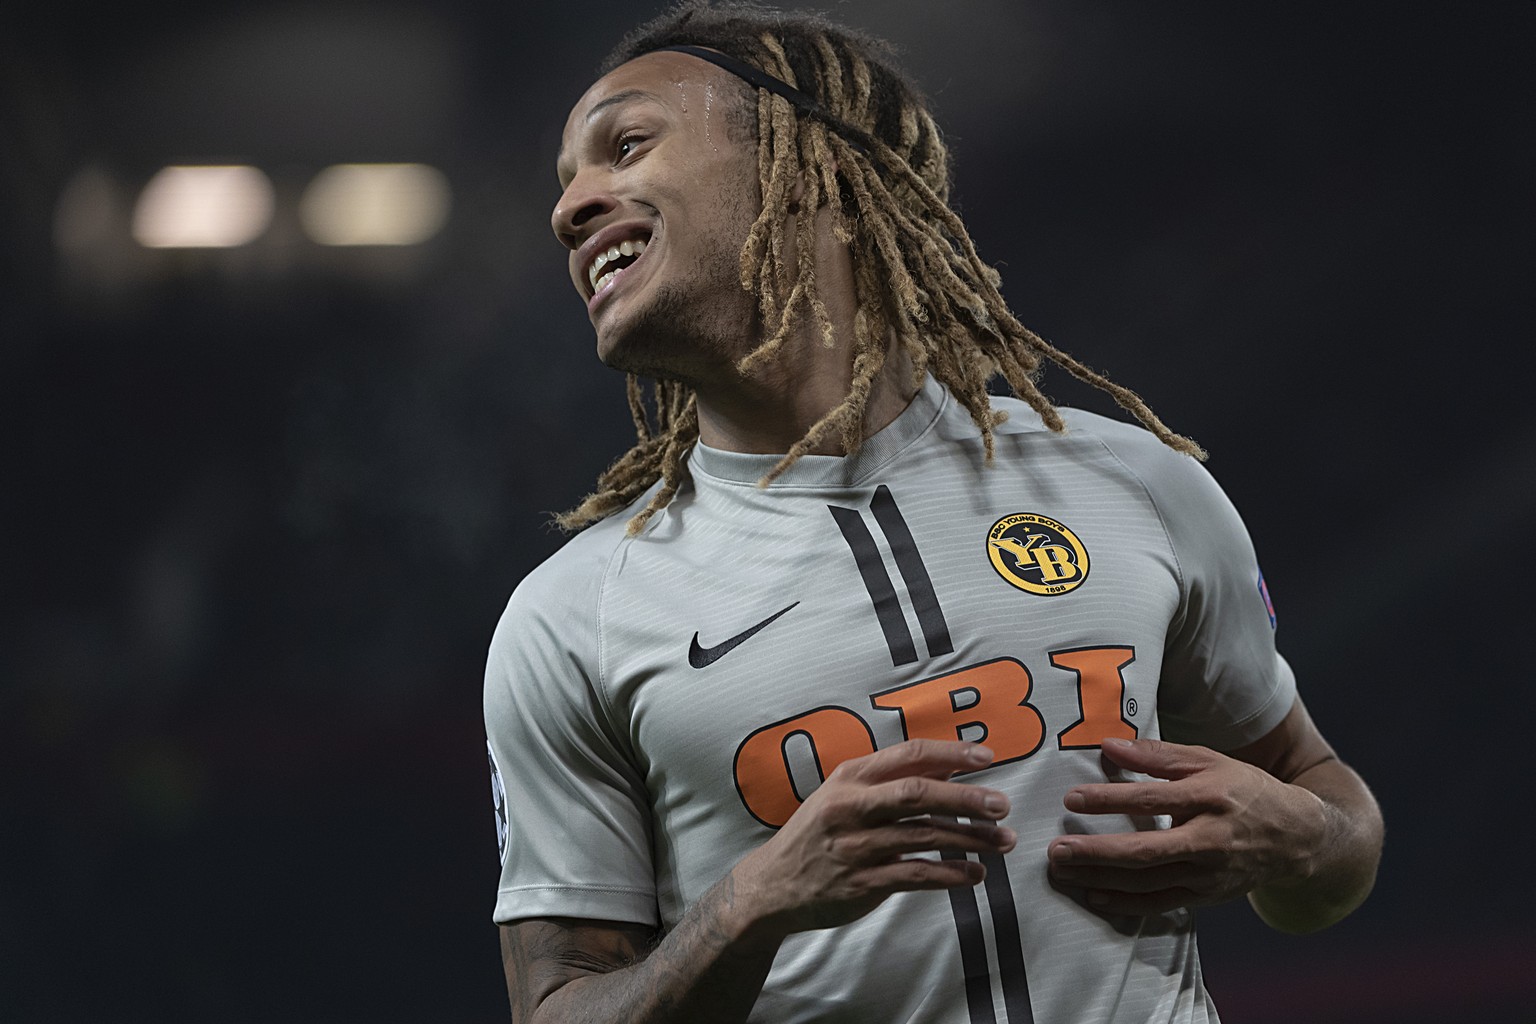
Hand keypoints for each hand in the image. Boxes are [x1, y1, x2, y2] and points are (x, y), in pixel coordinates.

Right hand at [733, 739, 1015, 935]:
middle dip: (966, 798)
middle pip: (918, 794)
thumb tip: (949, 766)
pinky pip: (916, 875)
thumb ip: (891, 780)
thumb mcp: (843, 794)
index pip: (908, 755)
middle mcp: (851, 807)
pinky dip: (950, 874)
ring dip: (970, 839)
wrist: (773, 885)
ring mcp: (856, 846)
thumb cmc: (818, 833)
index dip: (951, 754)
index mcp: (850, 777)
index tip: (987, 757)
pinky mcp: (862, 883)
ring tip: (1003, 842)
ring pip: (923, 836)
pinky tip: (975, 874)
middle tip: (1002, 805)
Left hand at [1046, 736, 1326, 916]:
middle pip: (1146, 851)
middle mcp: (1210, 839)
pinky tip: (1095, 896)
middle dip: (1097, 853)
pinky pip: (1161, 903)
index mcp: (1209, 797)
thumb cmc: (1244, 790)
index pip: (1152, 799)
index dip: (1110, 800)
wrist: (1297, 837)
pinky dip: (1127, 903)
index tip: (1071, 799)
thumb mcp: (1208, 761)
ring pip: (1148, 882)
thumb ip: (1157, 755)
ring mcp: (1209, 873)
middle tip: (1057, 851)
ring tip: (1064, 871)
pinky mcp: (1207, 896)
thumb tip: (1108, 745)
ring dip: (1102, 879)